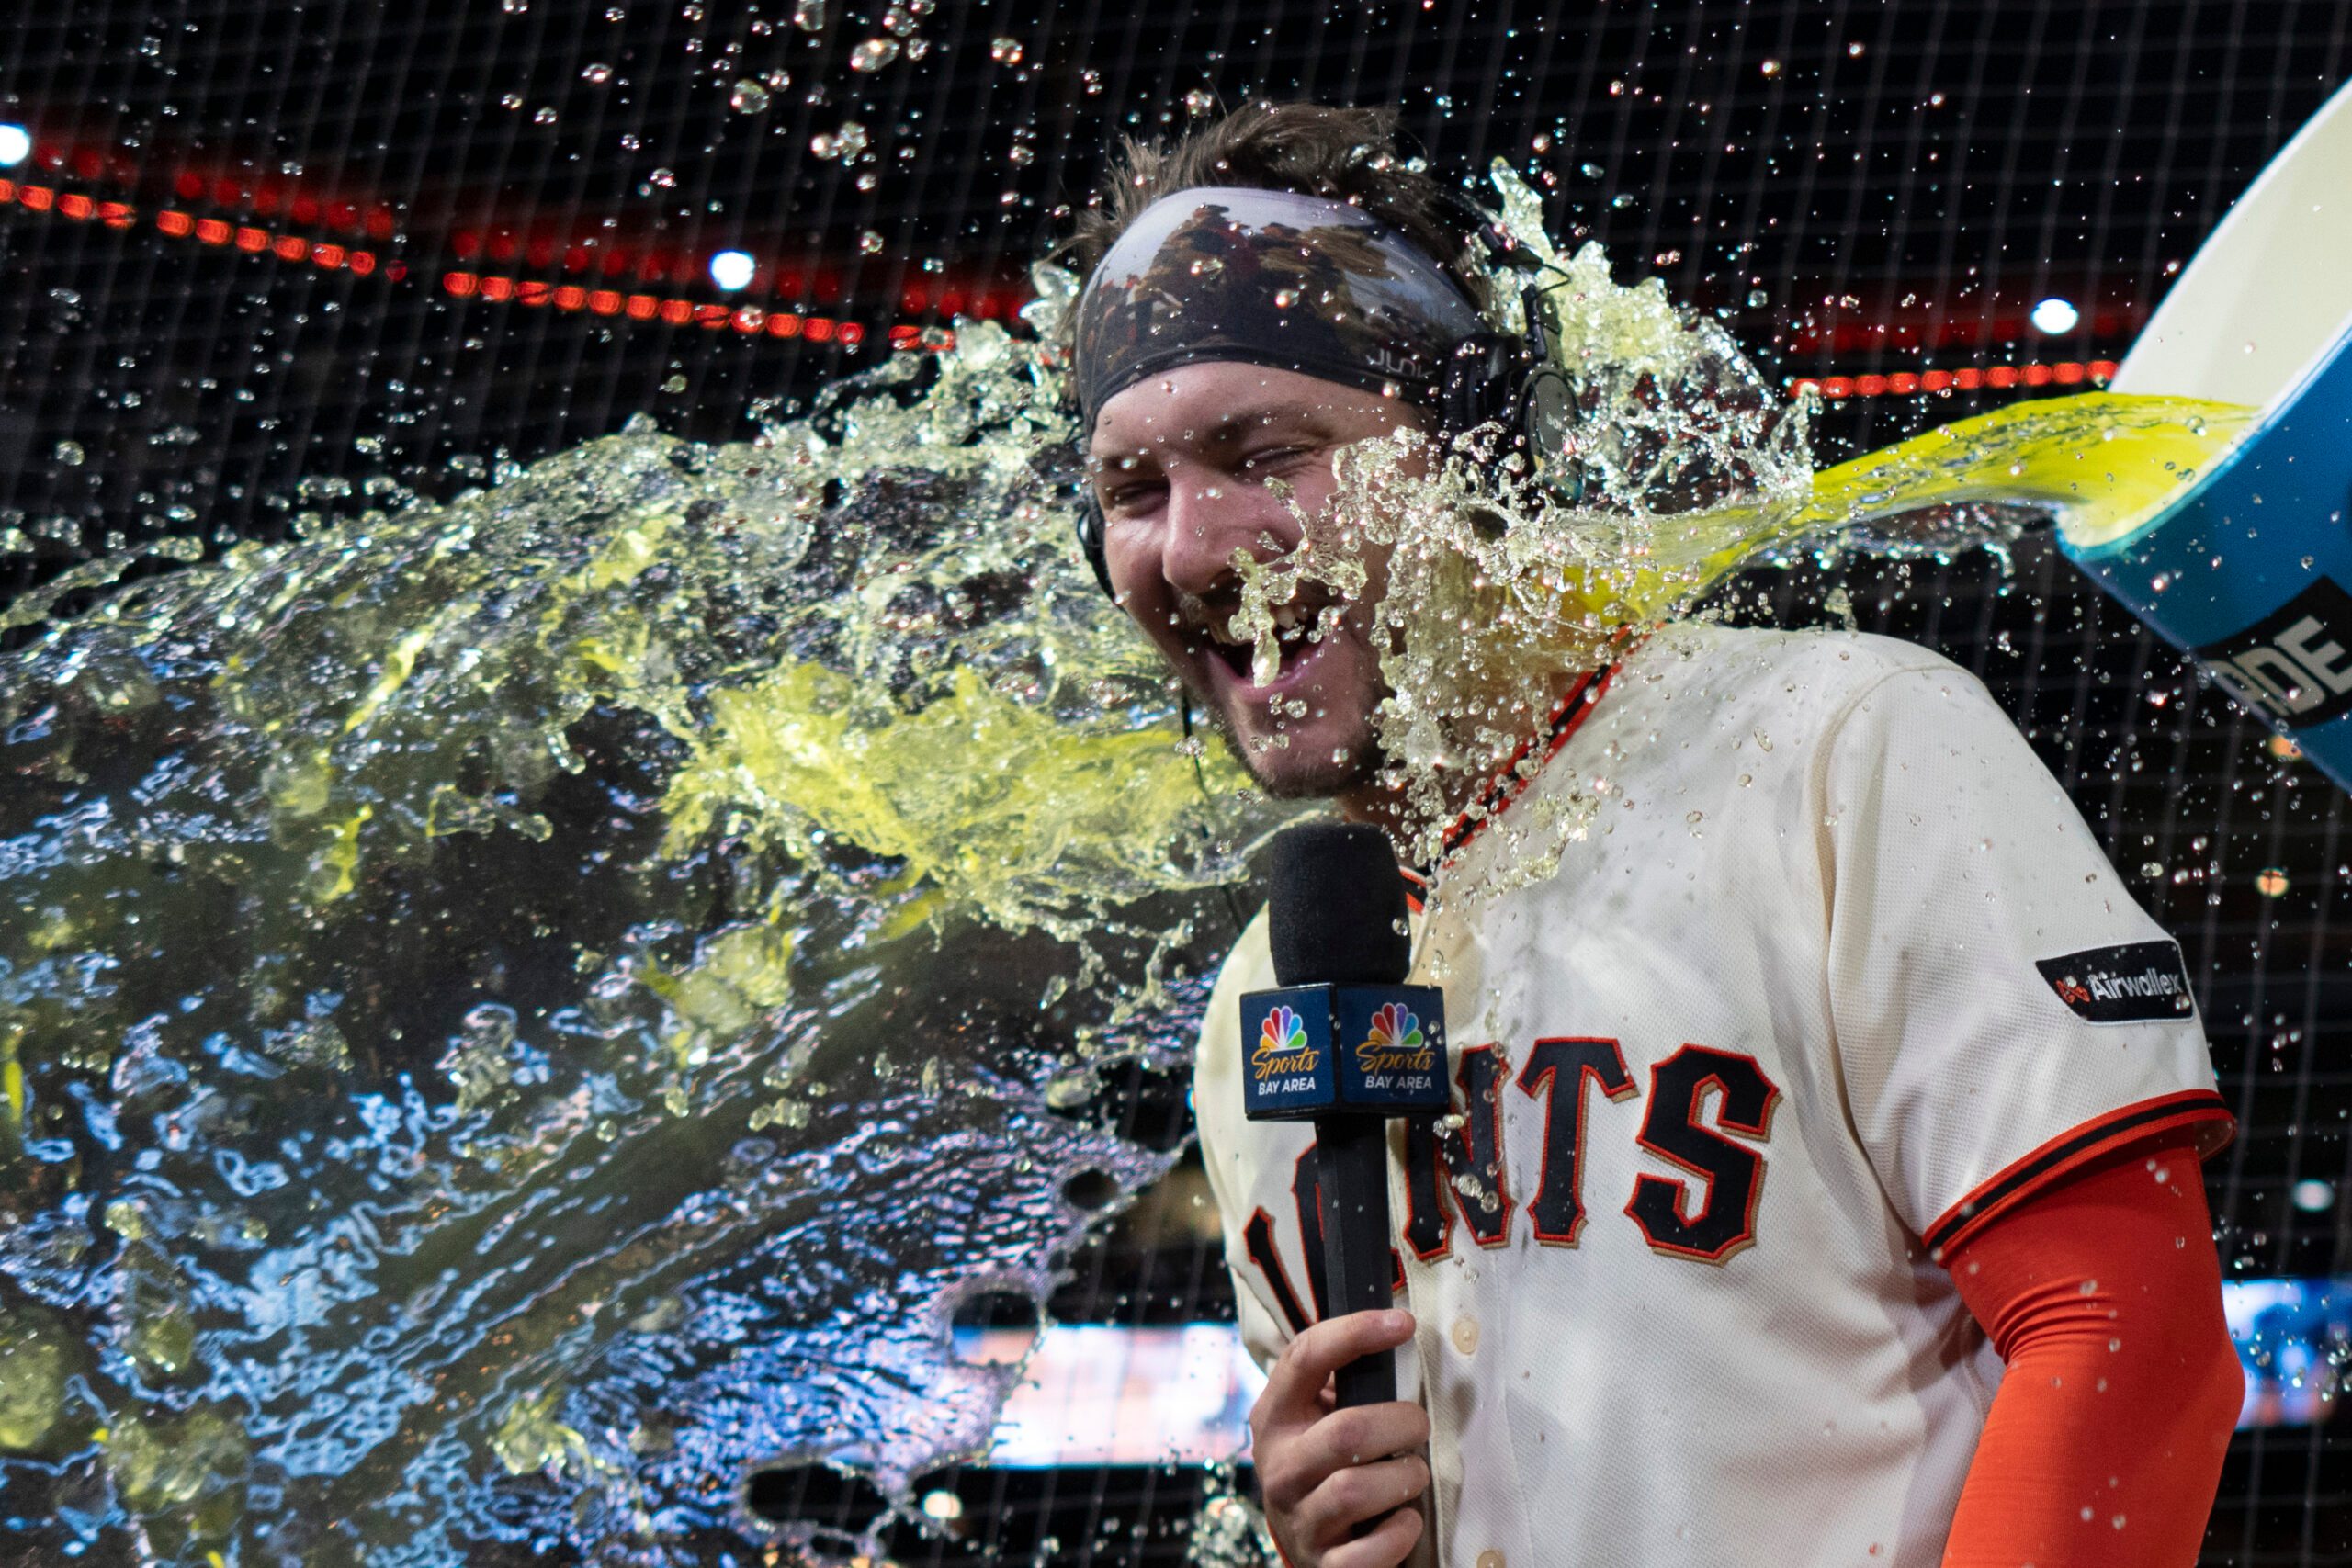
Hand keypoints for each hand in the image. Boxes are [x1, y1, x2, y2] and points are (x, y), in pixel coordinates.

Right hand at [1249, 1308, 1430, 1567]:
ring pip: (1356, 1490)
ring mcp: (1298, 1519)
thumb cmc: (1328, 1466)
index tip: (1403, 1324)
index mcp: (1275, 1417)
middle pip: (1346, 1432)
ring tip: (1413, 1474)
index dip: (1355, 1333)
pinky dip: (1400, 1532)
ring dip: (1405, 1478)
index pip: (1305, 1357)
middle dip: (1401, 1424)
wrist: (1308, 1545)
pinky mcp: (1323, 1564)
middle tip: (1419, 1426)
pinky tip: (1405, 1520)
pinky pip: (1368, 1552)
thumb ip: (1348, 1384)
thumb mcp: (1320, 1419)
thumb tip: (1400, 1331)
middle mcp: (1279, 1467)